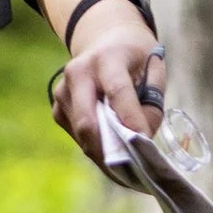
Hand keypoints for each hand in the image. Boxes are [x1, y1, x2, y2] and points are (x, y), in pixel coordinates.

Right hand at [51, 13, 167, 164]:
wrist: (105, 41)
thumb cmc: (134, 58)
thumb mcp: (154, 69)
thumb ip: (152, 102)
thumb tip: (140, 139)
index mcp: (105, 58)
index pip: (117, 92)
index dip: (131, 119)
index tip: (146, 142)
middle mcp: (77, 73)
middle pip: (88, 121)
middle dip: (111, 150)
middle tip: (134, 170)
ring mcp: (63, 92)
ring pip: (83, 135)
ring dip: (107, 154)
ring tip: (129, 165)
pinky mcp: (58, 110)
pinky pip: (79, 138)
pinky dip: (99, 150)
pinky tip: (115, 151)